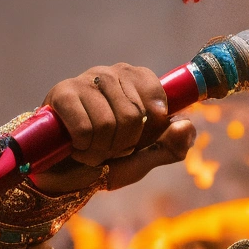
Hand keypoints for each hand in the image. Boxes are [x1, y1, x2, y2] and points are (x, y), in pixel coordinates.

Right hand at [29, 63, 195, 195]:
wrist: (65, 174)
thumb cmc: (107, 161)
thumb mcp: (145, 158)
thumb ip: (172, 146)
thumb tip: (187, 124)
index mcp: (135, 81)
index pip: (157, 97)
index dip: (149, 128)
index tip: (136, 137)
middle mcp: (110, 74)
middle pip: (133, 115)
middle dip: (122, 144)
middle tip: (108, 146)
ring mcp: (84, 81)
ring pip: (107, 123)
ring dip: (100, 149)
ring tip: (91, 147)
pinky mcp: (61, 94)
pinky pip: (84, 128)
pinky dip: (82, 148)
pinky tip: (75, 145)